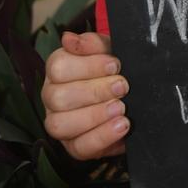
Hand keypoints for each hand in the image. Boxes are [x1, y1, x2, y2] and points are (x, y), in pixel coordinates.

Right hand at [42, 31, 129, 159]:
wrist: (135, 94)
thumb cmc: (116, 69)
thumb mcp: (111, 50)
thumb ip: (94, 43)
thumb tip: (68, 39)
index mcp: (58, 70)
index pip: (58, 67)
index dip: (87, 66)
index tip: (115, 65)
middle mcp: (53, 97)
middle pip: (57, 97)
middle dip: (94, 91)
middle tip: (122, 86)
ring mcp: (61, 124)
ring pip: (60, 125)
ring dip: (94, 116)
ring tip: (122, 108)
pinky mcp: (74, 147)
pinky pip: (79, 148)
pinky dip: (102, 137)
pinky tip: (122, 125)